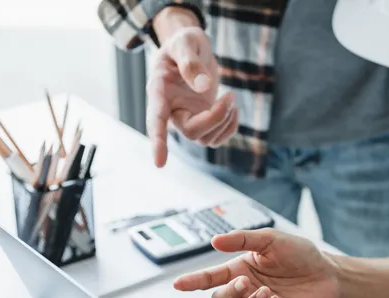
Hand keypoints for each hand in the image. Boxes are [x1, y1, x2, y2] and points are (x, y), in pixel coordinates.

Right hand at [147, 9, 237, 166]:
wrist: (189, 47)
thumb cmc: (182, 43)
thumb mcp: (184, 43)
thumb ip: (190, 63)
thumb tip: (204, 88)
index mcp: (159, 92)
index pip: (156, 121)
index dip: (158, 142)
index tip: (159, 163)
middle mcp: (171, 111)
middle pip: (191, 132)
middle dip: (216, 118)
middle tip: (230, 95)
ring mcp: (187, 118)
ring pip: (205, 139)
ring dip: (225, 121)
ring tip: (231, 96)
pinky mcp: (202, 121)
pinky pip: (217, 138)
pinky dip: (230, 126)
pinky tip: (232, 108)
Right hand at [173, 229, 339, 297]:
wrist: (328, 274)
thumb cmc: (300, 254)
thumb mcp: (272, 239)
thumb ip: (243, 239)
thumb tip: (215, 241)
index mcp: (239, 269)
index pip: (209, 278)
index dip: (192, 282)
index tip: (178, 284)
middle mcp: (245, 290)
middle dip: (228, 293)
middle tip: (245, 282)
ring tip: (269, 292)